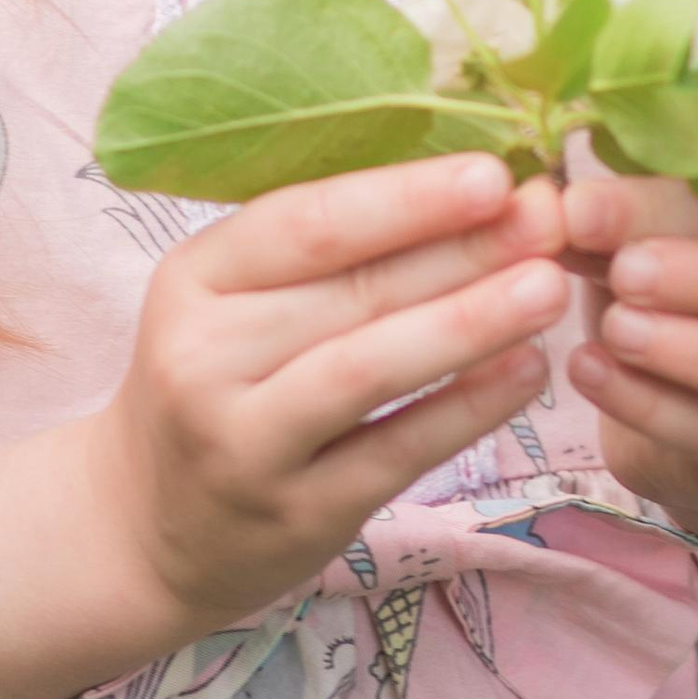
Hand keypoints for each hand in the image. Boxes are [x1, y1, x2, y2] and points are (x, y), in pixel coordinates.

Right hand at [88, 152, 567, 637]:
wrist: (146, 526)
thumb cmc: (218, 380)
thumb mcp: (231, 300)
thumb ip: (323, 247)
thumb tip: (467, 181)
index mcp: (192, 278)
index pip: (304, 223)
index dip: (403, 197)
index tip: (494, 172)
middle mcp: (204, 358)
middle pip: (350, 291)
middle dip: (462, 248)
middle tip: (551, 217)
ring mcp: (245, 444)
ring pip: (370, 370)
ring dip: (470, 323)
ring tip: (551, 287)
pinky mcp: (294, 516)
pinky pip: (395, 452)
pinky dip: (466, 410)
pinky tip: (526, 371)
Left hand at [562, 169, 697, 532]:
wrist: (697, 406)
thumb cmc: (685, 289)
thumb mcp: (662, 238)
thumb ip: (631, 219)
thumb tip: (572, 206)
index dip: (692, 200)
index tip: (592, 204)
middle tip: (625, 270)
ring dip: (695, 351)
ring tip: (614, 328)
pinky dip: (655, 407)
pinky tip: (592, 372)